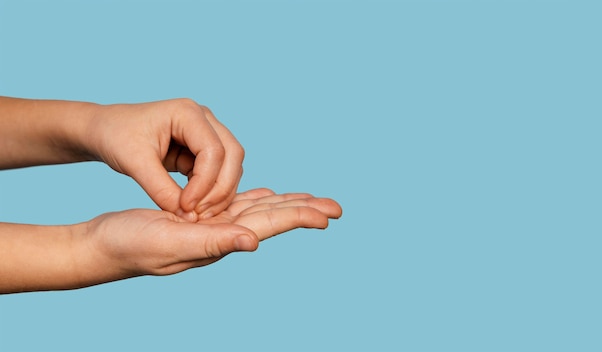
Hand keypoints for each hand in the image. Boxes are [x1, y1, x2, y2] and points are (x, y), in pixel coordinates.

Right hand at [78, 189, 340, 283]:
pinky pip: (234, 205)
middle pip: (272, 217)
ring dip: (284, 203)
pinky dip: (253, 198)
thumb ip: (212, 242)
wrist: (103, 245)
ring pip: (257, 209)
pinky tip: (265, 195)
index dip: (299, 217)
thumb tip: (254, 242)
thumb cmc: (130, 245)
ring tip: (309, 198)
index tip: (329, 215)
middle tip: (336, 207)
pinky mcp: (198, 216)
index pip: (269, 224)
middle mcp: (221, 234)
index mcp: (220, 240)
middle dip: (303, 210)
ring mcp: (210, 225)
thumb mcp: (170, 241)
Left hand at [86, 98, 243, 220]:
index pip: (213, 150)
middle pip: (233, 154)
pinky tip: (197, 207)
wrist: (104, 131)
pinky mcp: (202, 149)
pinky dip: (212, 191)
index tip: (186, 207)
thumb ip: (161, 189)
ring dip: (220, 191)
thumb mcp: (134, 163)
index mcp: (187, 113)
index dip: (205, 182)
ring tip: (198, 214)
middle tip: (201, 215)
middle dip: (221, 188)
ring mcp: (206, 133)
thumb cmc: (115, 137)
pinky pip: (218, 172)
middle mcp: (204, 119)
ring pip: (231, 165)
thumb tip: (187, 216)